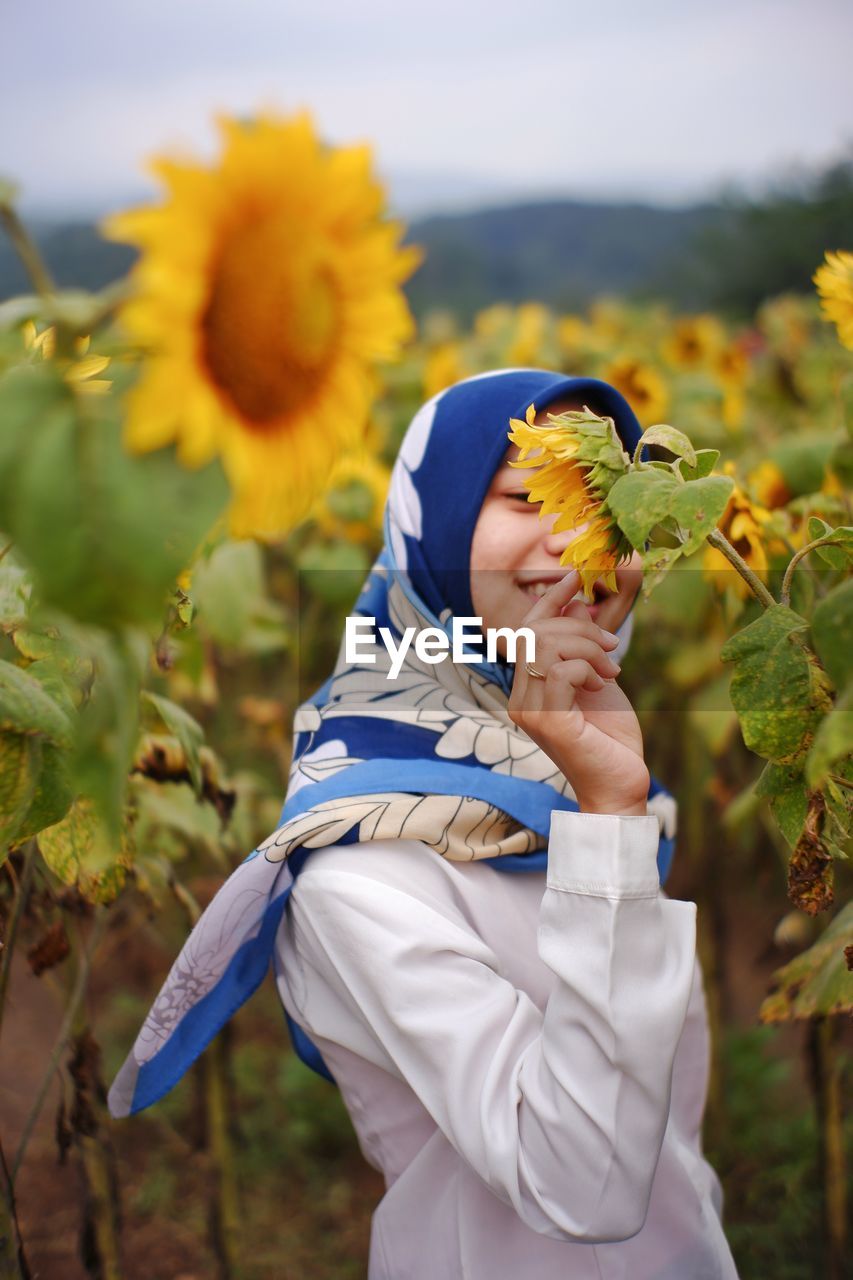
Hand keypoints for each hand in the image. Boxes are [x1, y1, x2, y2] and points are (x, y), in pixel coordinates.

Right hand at [507, 570, 649, 814]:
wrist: (620, 785)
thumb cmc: (610, 738)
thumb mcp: (598, 680)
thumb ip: (582, 647)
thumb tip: (573, 605)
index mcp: (528, 688)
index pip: (527, 632)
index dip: (549, 600)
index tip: (575, 577)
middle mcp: (520, 699)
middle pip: (535, 633)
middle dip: (578, 629)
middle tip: (612, 648)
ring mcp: (529, 713)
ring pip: (547, 647)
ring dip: (587, 649)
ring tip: (610, 670)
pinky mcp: (548, 723)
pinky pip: (561, 671)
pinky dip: (587, 668)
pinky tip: (602, 685)